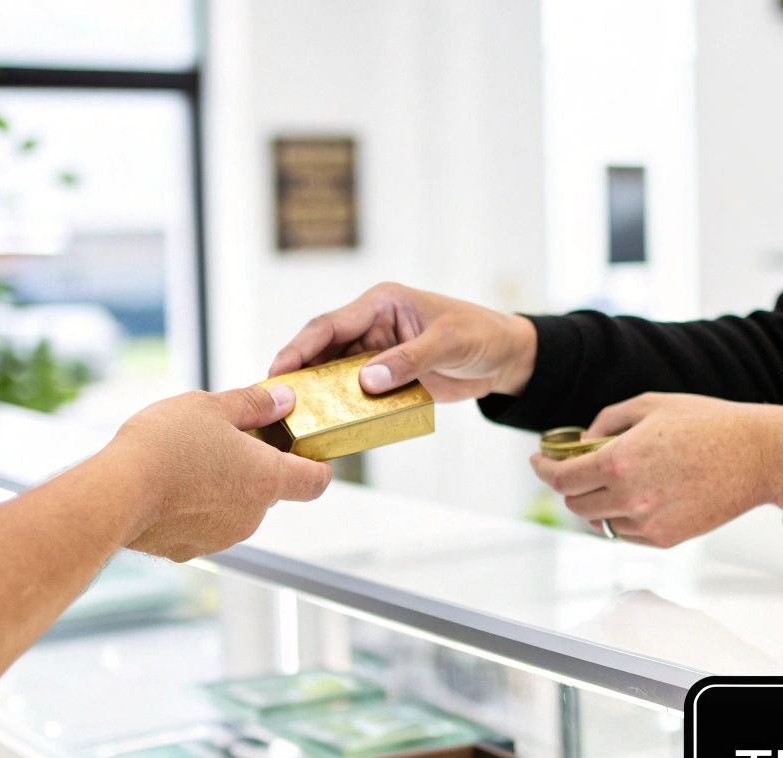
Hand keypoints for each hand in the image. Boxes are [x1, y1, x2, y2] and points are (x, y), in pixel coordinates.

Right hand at [101, 385, 331, 560]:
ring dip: (221, 488)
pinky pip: (202, 525)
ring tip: (185, 463)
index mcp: (268, 478)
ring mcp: (223, 537)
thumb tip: (284, 400)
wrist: (115, 493)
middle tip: (222, 442)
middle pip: (269, 491)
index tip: (306, 454)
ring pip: (234, 508)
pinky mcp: (191, 550)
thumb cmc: (165, 446)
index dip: (317, 466)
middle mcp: (252, 515)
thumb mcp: (212, 407)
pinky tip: (167, 489)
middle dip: (252, 468)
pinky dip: (193, 509)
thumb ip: (254, 404)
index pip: (316, 482)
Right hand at [268, 282, 537, 401]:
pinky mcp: (388, 378)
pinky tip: (331, 428)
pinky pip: (358, 394)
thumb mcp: (447, 344)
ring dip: (320, 396)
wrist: (506, 358)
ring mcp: (378, 354)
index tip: (278, 372)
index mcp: (381, 303)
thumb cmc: (480, 335)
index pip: (330, 324)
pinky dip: (345, 410)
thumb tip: (366, 381)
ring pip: (336, 375)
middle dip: (300, 375)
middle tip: (276, 403)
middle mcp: (372, 326)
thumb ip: (408, 360)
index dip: (299, 347)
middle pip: (323, 350)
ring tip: (295, 420)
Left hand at [531, 394, 782, 547]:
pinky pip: (627, 533)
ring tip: (614, 481)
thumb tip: (581, 445)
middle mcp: (628, 497)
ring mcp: (647, 522)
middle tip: (576, 469)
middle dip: (568, 486)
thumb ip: (605, 423)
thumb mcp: (649, 405)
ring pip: (599, 522)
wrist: (757, 455)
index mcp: (618, 461)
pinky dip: (622, 518)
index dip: (542, 469)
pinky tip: (638, 496)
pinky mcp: (665, 538)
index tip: (539, 461)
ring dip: (596, 504)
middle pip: (574, 504)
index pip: (560, 478)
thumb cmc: (707, 423)